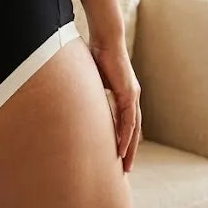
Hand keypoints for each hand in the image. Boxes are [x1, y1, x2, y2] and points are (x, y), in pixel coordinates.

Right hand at [88, 35, 141, 172]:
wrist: (105, 38)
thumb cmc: (95, 53)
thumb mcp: (91, 79)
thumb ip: (89, 92)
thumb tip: (74, 99)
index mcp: (123, 93)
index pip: (125, 121)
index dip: (122, 139)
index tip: (117, 155)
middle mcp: (131, 96)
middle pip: (133, 130)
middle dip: (129, 150)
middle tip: (124, 168)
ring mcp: (132, 95)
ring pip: (133, 129)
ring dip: (129, 148)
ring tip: (125, 165)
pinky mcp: (129, 93)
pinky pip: (129, 120)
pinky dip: (126, 136)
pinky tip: (122, 148)